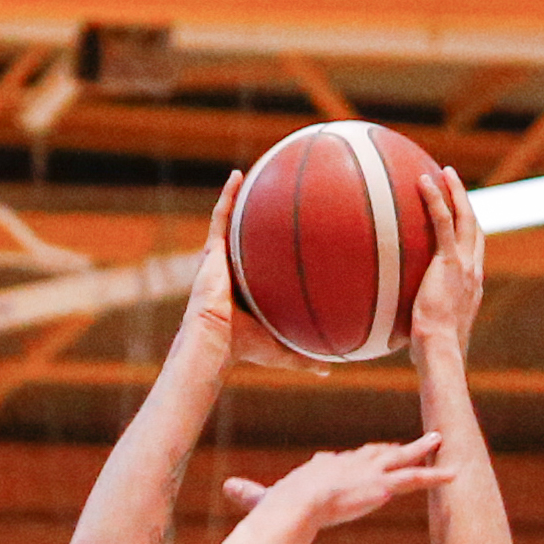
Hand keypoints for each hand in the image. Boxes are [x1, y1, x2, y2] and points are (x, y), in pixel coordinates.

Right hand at [179, 170, 327, 376]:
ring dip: (240, 200)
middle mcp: (232, 272)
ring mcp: (220, 260)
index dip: (273, 253)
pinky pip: (220, 217)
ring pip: (232, 223)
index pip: (261, 267)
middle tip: (275, 201)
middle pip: (247, 240)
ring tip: (254, 176)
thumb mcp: (282, 350)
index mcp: (247, 291)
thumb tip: (332, 369)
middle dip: (257, 222)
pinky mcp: (211, 252)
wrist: (214, 341)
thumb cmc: (243, 348)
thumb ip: (306, 358)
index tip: (289, 238)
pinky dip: (227, 196)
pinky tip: (238, 174)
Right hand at [233, 432, 451, 529]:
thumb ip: (251, 494)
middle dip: (393, 449)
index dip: (355, 459)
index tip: (366, 455)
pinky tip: (454, 473)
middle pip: (376, 452)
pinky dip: (435, 475)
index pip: (344, 459)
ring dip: (421, 450)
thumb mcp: (263, 498)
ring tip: (441, 442)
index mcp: (325, 468)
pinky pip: (416, 478)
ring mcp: (369, 473)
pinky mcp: (384, 485)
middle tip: (410, 444)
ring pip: (401, 459)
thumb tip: (229, 488)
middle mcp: (350, 464)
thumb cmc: (278, 506)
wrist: (296, 506)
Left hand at [410, 165, 484, 352]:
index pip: (474, 254)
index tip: (461, 222)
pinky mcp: (449, 261)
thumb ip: (420, 326)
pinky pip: (443, 221)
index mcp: (471, 288)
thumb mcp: (428, 337)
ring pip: (465, 217)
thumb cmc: (431, 353)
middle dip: (467, 204)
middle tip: (456, 185)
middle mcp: (473, 272)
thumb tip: (396, 335)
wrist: (440, 351)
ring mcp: (464, 264)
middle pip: (475, 229)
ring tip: (445, 172)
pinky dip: (435, 198)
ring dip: (457, 192)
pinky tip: (423, 180)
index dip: (469, 235)